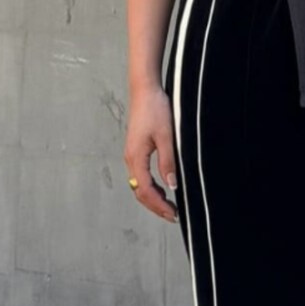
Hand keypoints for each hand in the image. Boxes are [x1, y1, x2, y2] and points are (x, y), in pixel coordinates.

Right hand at [123, 84, 179, 221]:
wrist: (144, 90)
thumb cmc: (155, 109)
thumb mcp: (166, 137)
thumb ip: (168, 162)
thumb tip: (172, 185)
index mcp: (136, 158)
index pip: (146, 191)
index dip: (159, 206)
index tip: (174, 214)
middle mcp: (130, 159)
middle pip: (140, 192)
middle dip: (156, 206)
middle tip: (173, 215)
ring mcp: (132, 155)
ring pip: (139, 185)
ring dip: (153, 197)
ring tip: (169, 206)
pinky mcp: (135, 150)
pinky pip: (141, 175)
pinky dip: (151, 187)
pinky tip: (163, 188)